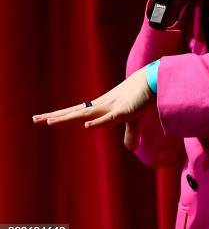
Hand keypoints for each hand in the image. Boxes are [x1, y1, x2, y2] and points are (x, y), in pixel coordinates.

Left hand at [32, 67, 154, 135]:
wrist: (154, 80)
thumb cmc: (142, 97)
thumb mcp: (134, 119)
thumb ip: (131, 133)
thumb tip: (131, 148)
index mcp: (102, 108)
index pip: (77, 113)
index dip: (61, 116)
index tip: (42, 118)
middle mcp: (102, 106)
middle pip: (75, 112)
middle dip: (55, 116)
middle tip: (34, 119)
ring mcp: (112, 108)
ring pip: (86, 114)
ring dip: (68, 118)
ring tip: (50, 122)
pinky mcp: (124, 111)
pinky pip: (109, 119)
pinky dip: (97, 122)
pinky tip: (86, 126)